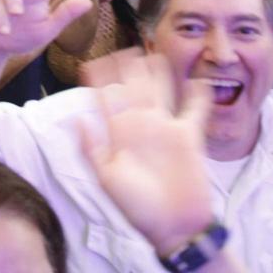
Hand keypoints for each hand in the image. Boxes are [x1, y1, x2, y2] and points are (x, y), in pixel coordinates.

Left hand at [78, 51, 213, 251]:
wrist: (172, 225)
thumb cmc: (137, 206)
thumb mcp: (106, 178)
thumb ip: (90, 148)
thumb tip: (74, 119)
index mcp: (119, 133)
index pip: (106, 98)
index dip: (98, 80)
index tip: (88, 61)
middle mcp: (140, 125)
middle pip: (133, 87)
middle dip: (127, 67)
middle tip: (123, 47)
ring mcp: (165, 128)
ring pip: (160, 90)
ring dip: (158, 73)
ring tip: (153, 52)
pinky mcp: (188, 136)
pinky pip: (195, 110)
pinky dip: (198, 96)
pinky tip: (199, 80)